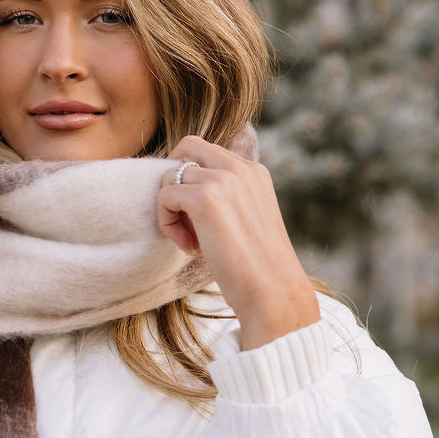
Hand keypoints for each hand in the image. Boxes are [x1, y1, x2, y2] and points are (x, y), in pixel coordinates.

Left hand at [158, 135, 319, 349]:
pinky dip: (166, 223)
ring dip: (171, 209)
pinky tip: (187, 247)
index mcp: (254, 171)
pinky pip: (164, 197)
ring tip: (190, 241)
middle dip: (174, 178)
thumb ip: (226, 198)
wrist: (273, 291)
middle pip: (187, 146)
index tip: (201, 218)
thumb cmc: (258, 266)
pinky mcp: (204, 199)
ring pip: (170, 176)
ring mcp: (223, 180)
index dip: (194, 181)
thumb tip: (184, 195)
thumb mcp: (247, 219)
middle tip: (180, 214)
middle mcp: (240, 168)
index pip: (209, 153)